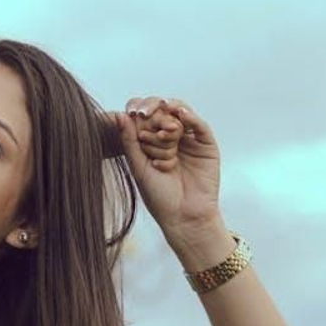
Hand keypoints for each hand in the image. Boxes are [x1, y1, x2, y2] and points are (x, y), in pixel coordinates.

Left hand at [113, 97, 221, 237]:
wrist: (182, 217)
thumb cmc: (158, 196)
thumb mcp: (138, 167)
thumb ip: (129, 141)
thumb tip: (118, 115)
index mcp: (151, 141)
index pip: (144, 115)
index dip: (139, 108)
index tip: (132, 113)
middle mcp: (170, 137)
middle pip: (162, 110)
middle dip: (154, 114)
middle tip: (148, 123)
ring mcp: (189, 139)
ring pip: (180, 114)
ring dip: (170, 115)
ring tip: (164, 122)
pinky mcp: (206, 145)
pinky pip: (200, 125)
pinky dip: (191, 116)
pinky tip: (181, 114)